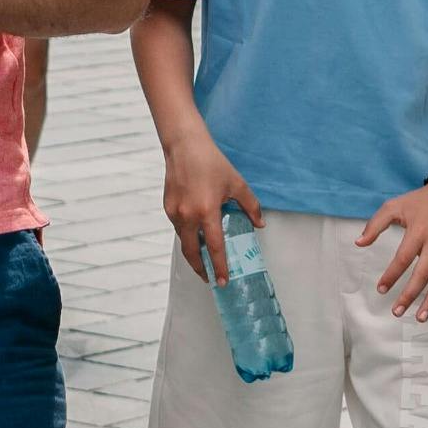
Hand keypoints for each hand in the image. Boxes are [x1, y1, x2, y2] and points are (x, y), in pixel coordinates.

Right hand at [160, 130, 262, 282]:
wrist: (184, 146)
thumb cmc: (211, 162)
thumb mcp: (237, 184)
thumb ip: (250, 206)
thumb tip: (259, 224)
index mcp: (207, 211)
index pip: (214, 247)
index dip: (219, 266)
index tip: (223, 281)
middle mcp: (188, 215)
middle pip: (192, 253)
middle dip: (201, 269)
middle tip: (210, 277)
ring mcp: (175, 212)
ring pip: (183, 241)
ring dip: (193, 252)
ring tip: (203, 260)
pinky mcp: (168, 207)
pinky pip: (178, 227)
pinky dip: (187, 235)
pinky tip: (195, 235)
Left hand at [357, 181, 427, 319]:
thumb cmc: (421, 201)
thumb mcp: (395, 205)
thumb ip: (375, 224)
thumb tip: (359, 243)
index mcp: (419, 232)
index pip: (403, 259)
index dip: (392, 276)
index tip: (381, 289)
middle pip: (423, 275)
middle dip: (410, 296)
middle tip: (397, 311)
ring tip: (420, 318)